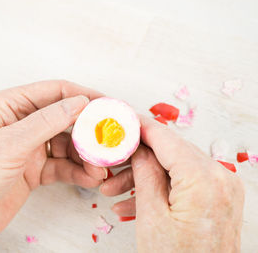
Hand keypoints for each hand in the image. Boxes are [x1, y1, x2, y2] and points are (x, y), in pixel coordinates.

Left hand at [0, 80, 106, 252]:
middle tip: (111, 142)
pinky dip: (77, 172)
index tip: (110, 107)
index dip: (85, 96)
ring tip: (100, 168)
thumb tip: (80, 101)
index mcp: (11, 106)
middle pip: (65, 118)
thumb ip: (47, 121)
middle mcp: (22, 123)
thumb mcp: (11, 144)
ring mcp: (29, 147)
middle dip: (89, 130)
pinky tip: (90, 179)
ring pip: (67, 144)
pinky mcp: (33, 170)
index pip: (56, 91)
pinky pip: (62, 166)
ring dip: (86, 155)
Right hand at [100, 115, 243, 251]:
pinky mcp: (218, 199)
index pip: (165, 138)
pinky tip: (132, 202)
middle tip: (111, 161)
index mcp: (204, 179)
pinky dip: (160, 189)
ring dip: (143, 177)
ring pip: (174, 168)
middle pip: (170, 152)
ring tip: (114, 190)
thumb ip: (145, 173)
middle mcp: (220, 178)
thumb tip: (138, 147)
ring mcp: (222, 188)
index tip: (122, 119)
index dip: (139, 126)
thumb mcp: (151, 216)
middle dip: (136, 158)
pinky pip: (184, 183)